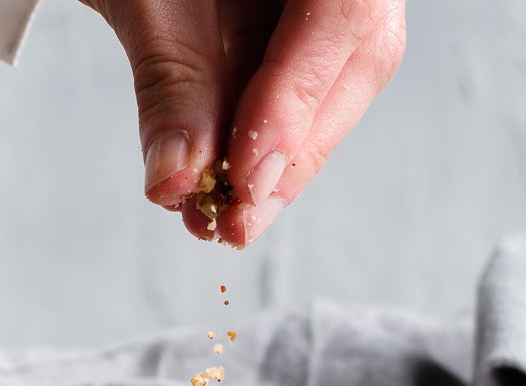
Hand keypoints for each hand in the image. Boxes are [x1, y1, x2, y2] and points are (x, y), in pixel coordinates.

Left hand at [82, 0, 403, 245]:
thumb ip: (168, 78)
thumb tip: (176, 181)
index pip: (341, 16)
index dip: (297, 105)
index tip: (246, 178)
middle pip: (357, 55)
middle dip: (292, 152)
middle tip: (232, 224)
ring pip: (343, 76)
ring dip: (282, 157)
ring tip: (222, 220)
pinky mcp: (314, 15)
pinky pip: (314, 76)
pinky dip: (271, 134)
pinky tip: (230, 186)